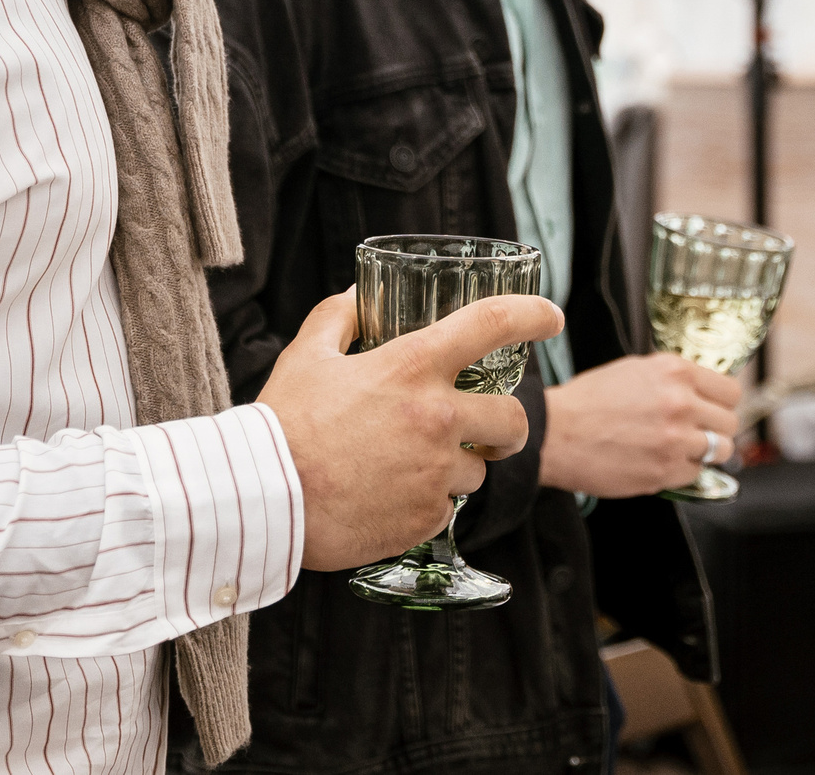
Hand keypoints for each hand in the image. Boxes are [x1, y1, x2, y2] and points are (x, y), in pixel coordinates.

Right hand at [256, 287, 563, 571]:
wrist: (264, 500)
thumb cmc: (283, 423)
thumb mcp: (308, 356)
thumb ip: (337, 318)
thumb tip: (354, 296)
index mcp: (413, 368)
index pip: (492, 323)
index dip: (532, 314)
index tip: (551, 317)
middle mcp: (438, 418)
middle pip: (514, 418)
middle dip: (509, 425)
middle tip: (490, 429)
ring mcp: (436, 473)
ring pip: (477, 471)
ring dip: (457, 467)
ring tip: (409, 467)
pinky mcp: (426, 518)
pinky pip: (445, 508)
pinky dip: (426, 502)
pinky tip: (389, 496)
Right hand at [539, 352, 743, 498]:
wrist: (555, 433)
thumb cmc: (588, 400)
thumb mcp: (634, 370)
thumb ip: (673, 378)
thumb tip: (701, 390)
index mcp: (676, 372)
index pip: (730, 390)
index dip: (722, 402)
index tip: (713, 409)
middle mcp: (682, 404)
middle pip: (730, 422)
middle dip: (717, 428)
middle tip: (698, 432)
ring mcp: (676, 440)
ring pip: (722, 450)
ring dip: (706, 452)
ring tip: (683, 449)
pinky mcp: (665, 471)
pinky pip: (697, 474)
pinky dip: (685, 470)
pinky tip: (663, 461)